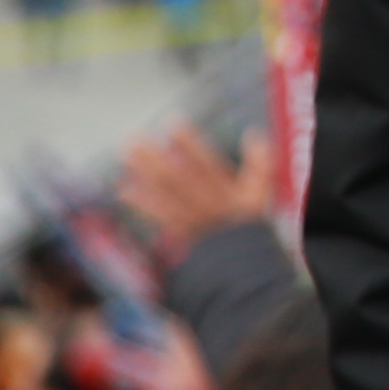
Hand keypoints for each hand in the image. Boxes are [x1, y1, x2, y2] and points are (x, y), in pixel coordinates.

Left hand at [117, 121, 272, 266]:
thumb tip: (254, 133)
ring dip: (143, 173)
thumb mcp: (263, 194)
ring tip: (127, 154)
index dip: (189, 143)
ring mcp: (189, 218)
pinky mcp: (178, 232)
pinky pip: (157, 216)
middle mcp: (205, 202)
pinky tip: (124, 190)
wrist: (241, 266)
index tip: (172, 123)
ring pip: (164, 193)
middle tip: (134, 137)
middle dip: (154, 156)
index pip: (206, 162)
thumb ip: (261, 163)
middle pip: (176, 177)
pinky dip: (140, 202)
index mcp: (227, 191)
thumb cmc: (250, 225)